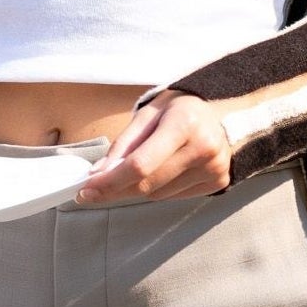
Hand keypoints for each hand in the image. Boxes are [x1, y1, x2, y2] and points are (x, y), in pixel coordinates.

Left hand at [77, 90, 231, 202]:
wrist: (220, 113)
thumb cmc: (177, 110)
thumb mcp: (147, 113)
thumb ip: (123, 143)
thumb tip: (99, 174)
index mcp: (183, 124)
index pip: (141, 164)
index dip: (111, 181)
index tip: (87, 190)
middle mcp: (203, 149)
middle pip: (149, 184)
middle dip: (117, 189)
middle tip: (94, 190)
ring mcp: (214, 168)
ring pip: (159, 195)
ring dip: (138, 188)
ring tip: (136, 171)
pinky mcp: (219, 182)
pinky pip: (175, 197)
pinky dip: (158, 189)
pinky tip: (160, 172)